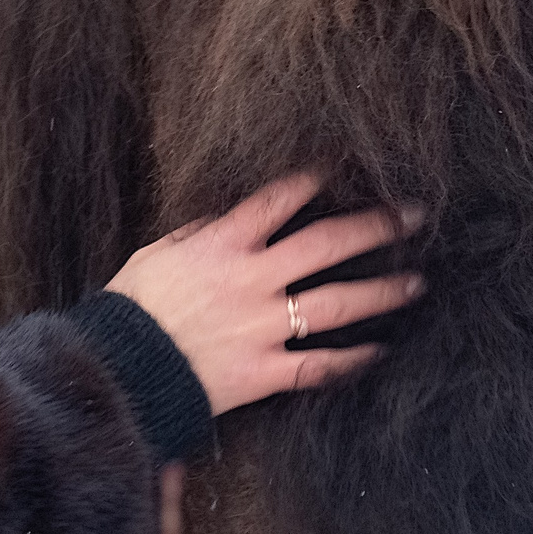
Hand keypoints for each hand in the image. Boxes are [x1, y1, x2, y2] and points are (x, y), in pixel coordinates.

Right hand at [107, 170, 423, 417]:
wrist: (115, 373)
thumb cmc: (131, 308)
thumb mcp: (157, 252)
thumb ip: (199, 231)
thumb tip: (228, 213)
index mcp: (224, 243)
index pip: (282, 197)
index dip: (320, 174)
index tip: (351, 160)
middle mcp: (252, 280)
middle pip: (327, 244)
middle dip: (376, 226)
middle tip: (415, 215)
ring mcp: (261, 328)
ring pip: (335, 304)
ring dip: (381, 292)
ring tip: (417, 282)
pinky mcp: (262, 372)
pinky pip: (317, 367)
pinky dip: (351, 361)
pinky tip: (380, 352)